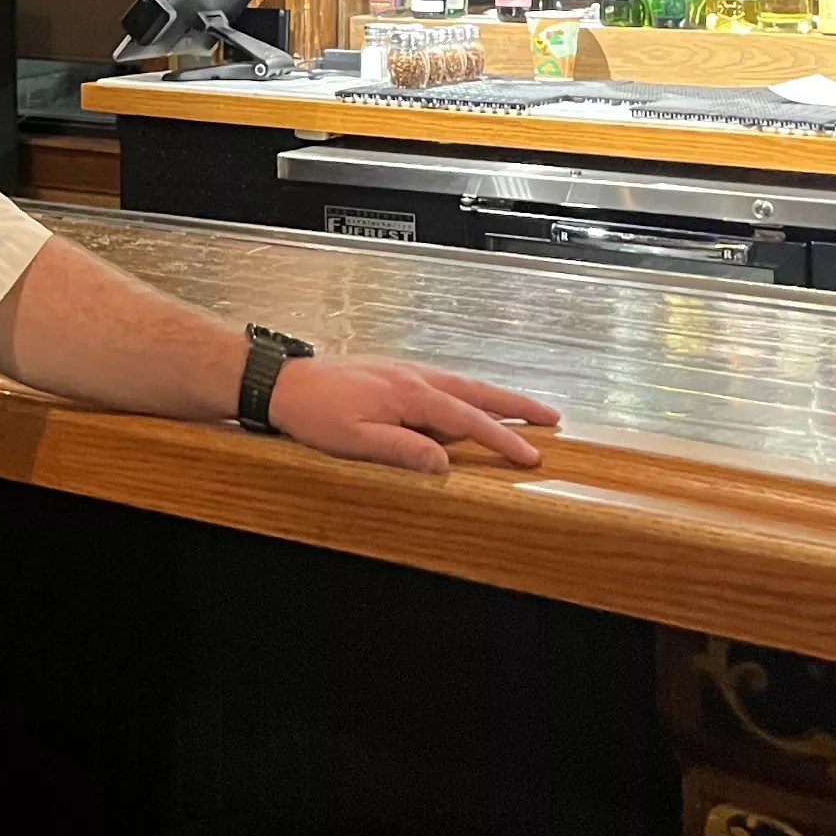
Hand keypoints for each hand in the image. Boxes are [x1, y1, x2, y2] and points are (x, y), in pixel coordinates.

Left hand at [267, 355, 556, 474]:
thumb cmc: (315, 413)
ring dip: (495, 396)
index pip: (468, 419)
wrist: (283, 383)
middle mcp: (414, 377)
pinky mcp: (395, 374)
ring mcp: (405, 372)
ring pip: (462, 384)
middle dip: (516, 405)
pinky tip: (471, 403)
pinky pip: (443, 383)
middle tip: (552, 418)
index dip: (502, 438)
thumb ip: (403, 449)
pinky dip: (468, 393)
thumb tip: (446, 463)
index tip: (531, 455)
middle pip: (476, 391)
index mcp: (409, 394)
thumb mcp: (355, 440)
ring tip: (525, 410)